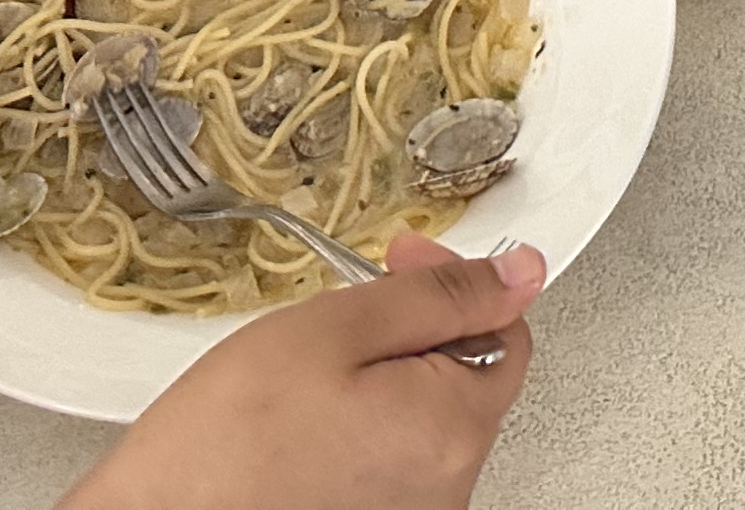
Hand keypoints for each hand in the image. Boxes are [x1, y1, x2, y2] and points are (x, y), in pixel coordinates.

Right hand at [64, 238, 544, 509]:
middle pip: (467, 373)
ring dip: (384, 378)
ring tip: (309, 378)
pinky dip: (361, 427)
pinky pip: (392, 459)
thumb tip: (518, 271)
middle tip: (341, 316)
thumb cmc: (226, 443)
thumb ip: (437, 295)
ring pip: (426, 416)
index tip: (401, 259)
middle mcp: (449, 485)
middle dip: (412, 328)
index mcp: (451, 425)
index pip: (506, 327)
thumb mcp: (334, 327)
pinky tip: (305, 423)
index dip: (453, 279)